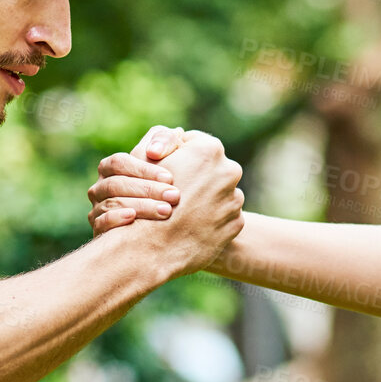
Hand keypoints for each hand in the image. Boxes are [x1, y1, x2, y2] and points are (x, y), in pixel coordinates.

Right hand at [88, 124, 187, 236]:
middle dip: (147, 190)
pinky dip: (116, 219)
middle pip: (116, 184)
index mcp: (110, 167)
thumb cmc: (164, 180)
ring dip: (141, 206)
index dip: (143, 169)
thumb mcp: (168, 154)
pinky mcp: (99, 229)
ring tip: (165, 210)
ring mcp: (97, 208)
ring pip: (111, 204)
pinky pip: (101, 223)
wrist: (163, 220)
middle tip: (174, 196)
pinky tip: (133, 218)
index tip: (169, 177)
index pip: (119, 163)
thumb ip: (165, 141)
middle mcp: (100, 187)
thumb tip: (157, 148)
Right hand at [92, 129, 242, 275]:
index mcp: (209, 149)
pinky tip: (191, 226)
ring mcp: (235, 199)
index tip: (167, 170)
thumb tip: (179, 134)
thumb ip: (164, 142)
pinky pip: (224, 217)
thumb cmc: (144, 199)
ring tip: (181, 212)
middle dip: (196, 178)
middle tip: (174, 192)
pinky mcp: (236, 224)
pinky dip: (210, 221)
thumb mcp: (146, 161)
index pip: (194, 143)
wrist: (151, 247)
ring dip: (205, 200)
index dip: (178, 155)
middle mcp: (229, 171)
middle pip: (211, 169)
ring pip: (219, 194)